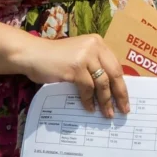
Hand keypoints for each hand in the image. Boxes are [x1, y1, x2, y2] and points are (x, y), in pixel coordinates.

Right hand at [14, 34, 130, 117]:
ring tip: (107, 113)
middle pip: (114, 74)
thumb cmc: (54, 58)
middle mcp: (95, 47)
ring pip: (102, 83)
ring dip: (105, 101)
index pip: (116, 66)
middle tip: (124, 110)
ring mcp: (85, 57)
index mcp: (98, 43)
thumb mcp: (79, 56)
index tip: (126, 98)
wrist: (31, 54)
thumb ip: (94, 64)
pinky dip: (88, 100)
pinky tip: (89, 108)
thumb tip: (110, 88)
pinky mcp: (75, 68)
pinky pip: (87, 88)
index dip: (122, 84)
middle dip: (120, 94)